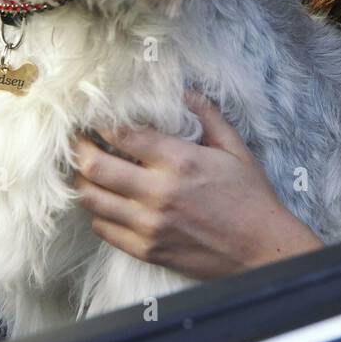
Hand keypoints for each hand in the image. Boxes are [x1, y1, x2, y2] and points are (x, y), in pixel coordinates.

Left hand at [72, 89, 323, 280]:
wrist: (262, 251)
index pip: (122, 134)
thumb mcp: (235, 149)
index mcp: (180, 161)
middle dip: (79, 147)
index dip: (101, 121)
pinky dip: (97, 211)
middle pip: (94, 165)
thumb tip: (185, 90)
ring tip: (86, 168)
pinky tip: (105, 200)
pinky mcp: (146, 250)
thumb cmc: (251, 198)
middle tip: (78, 139)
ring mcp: (148, 224)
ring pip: (91, 199)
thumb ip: (207, 116)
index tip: (95, 115)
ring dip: (82, 179)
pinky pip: (103, 228)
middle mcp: (158, 193)